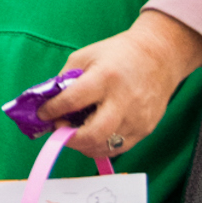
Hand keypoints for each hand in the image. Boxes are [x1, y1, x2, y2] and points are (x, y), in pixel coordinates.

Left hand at [41, 10, 201, 159]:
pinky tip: (92, 134)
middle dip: (68, 138)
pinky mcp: (146, 129)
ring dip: (83, 144)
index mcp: (105, 78)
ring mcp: (137, 118)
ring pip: (104, 146)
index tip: (42, 114)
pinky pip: (118, 148)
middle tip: (58, 129)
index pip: (72, 101)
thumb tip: (47, 104)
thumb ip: (65, 80)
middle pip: (92, 134)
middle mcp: (124, 101)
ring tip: (74, 131)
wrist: (159, 56)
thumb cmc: (117, 54)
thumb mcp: (85, 57)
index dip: (52, 111)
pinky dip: (100, 145)